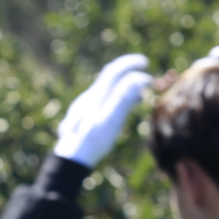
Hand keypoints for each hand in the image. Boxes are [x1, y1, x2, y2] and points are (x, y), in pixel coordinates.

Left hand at [53, 53, 152, 168]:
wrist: (72, 156)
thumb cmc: (93, 140)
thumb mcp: (112, 119)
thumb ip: (124, 98)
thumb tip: (139, 79)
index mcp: (97, 95)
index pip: (114, 71)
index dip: (129, 63)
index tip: (145, 62)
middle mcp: (90, 97)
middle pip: (109, 77)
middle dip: (127, 72)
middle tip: (144, 75)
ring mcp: (86, 106)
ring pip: (107, 89)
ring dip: (124, 86)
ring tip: (140, 95)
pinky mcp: (85, 115)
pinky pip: (103, 100)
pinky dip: (116, 97)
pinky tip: (120, 109)